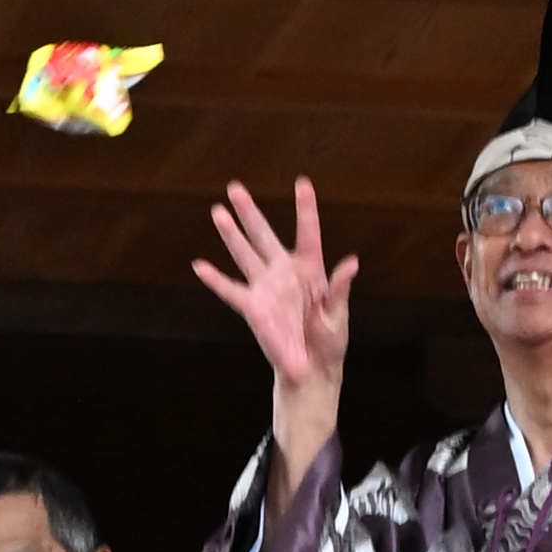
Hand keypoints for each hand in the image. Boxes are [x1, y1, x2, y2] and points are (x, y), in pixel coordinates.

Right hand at [194, 174, 356, 493]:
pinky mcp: (252, 307)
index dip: (305, 208)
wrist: (311, 368)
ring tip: (218, 212)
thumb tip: (351, 263)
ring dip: (231, 235)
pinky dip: (215, 280)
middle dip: (250, 212)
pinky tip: (199, 265)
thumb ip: (340, 288)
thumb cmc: (330, 341)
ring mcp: (266, 288)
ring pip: (245, 254)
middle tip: (234, 187)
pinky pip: (230, 290)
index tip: (302, 183)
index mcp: (311, 269)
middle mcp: (285, 272)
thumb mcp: (339, 315)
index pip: (308, 232)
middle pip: (264, 235)